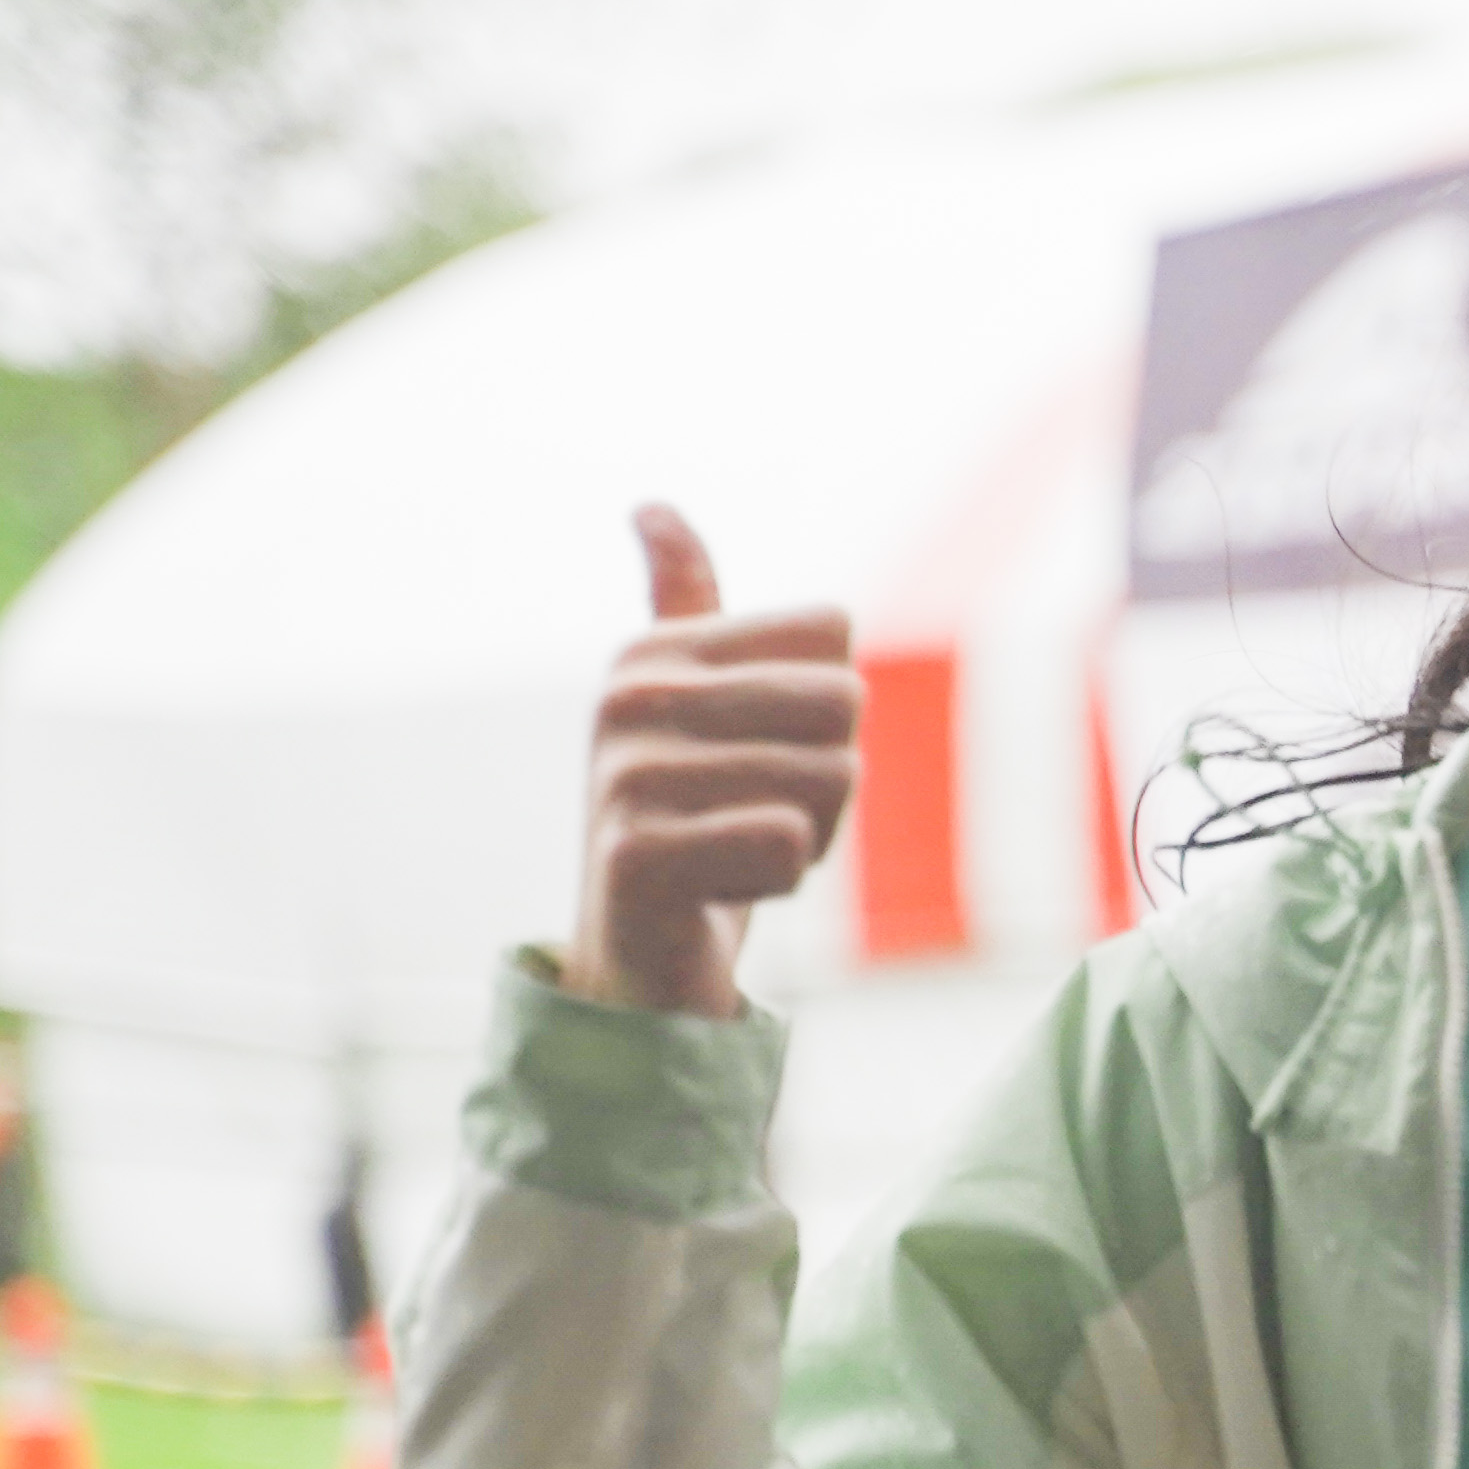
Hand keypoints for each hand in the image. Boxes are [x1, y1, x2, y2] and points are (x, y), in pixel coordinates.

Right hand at [566, 503, 858, 1020]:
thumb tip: (650, 505)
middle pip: (843, 700)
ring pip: (829, 777)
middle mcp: (626, 698)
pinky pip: (789, 839)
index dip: (826, 709)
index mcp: (652, 649)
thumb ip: (685, 605)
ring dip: (807, 835)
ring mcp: (624, 776)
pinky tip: (720, 893)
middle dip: (829, 778)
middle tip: (754, 815)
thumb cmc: (693, 823)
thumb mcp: (698, 704)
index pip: (834, 634)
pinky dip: (778, 881)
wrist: (637, 962)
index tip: (754, 753)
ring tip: (734, 856)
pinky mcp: (636, 856)